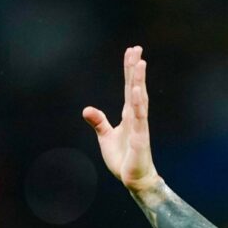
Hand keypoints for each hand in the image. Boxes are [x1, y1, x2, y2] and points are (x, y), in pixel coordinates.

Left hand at [83, 46, 160, 193]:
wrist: (134, 179)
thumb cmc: (123, 158)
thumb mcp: (106, 137)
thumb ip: (98, 122)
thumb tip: (87, 109)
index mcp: (128, 115)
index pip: (128, 87)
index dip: (129, 70)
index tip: (132, 52)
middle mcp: (136, 117)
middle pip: (135, 87)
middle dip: (135, 68)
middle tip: (137, 48)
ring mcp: (139, 126)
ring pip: (138, 98)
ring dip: (139, 80)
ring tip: (140, 62)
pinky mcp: (139, 138)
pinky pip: (139, 118)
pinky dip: (137, 103)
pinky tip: (136, 90)